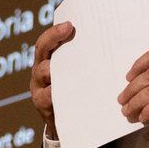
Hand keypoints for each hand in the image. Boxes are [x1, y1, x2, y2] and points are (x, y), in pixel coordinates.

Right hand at [29, 22, 74, 138]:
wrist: (70, 123)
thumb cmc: (78, 92)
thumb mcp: (78, 74)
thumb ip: (84, 59)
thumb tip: (109, 41)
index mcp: (48, 60)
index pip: (46, 41)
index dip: (55, 31)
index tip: (69, 24)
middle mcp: (40, 71)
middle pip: (42, 50)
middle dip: (53, 37)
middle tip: (68, 29)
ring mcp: (39, 87)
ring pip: (43, 71)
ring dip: (53, 65)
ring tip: (68, 59)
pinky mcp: (43, 105)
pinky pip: (47, 96)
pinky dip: (56, 92)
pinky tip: (71, 91)